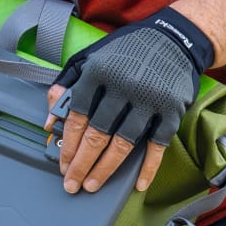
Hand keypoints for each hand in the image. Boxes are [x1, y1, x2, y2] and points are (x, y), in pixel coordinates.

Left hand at [44, 7, 213, 193]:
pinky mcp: (172, 110)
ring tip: (92, 186)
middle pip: (97, 135)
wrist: (175, 39)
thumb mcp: (89, 59)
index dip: (68, 145)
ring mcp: (149, 99)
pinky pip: (157, 145)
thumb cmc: (125, 52)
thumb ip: (66, 86)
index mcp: (98, 72)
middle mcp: (123, 86)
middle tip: (72, 185)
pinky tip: (137, 184)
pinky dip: (148, 167)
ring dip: (106, 169)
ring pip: (123, 144)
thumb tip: (51, 121)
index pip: (77, 117)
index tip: (62, 165)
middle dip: (81, 164)